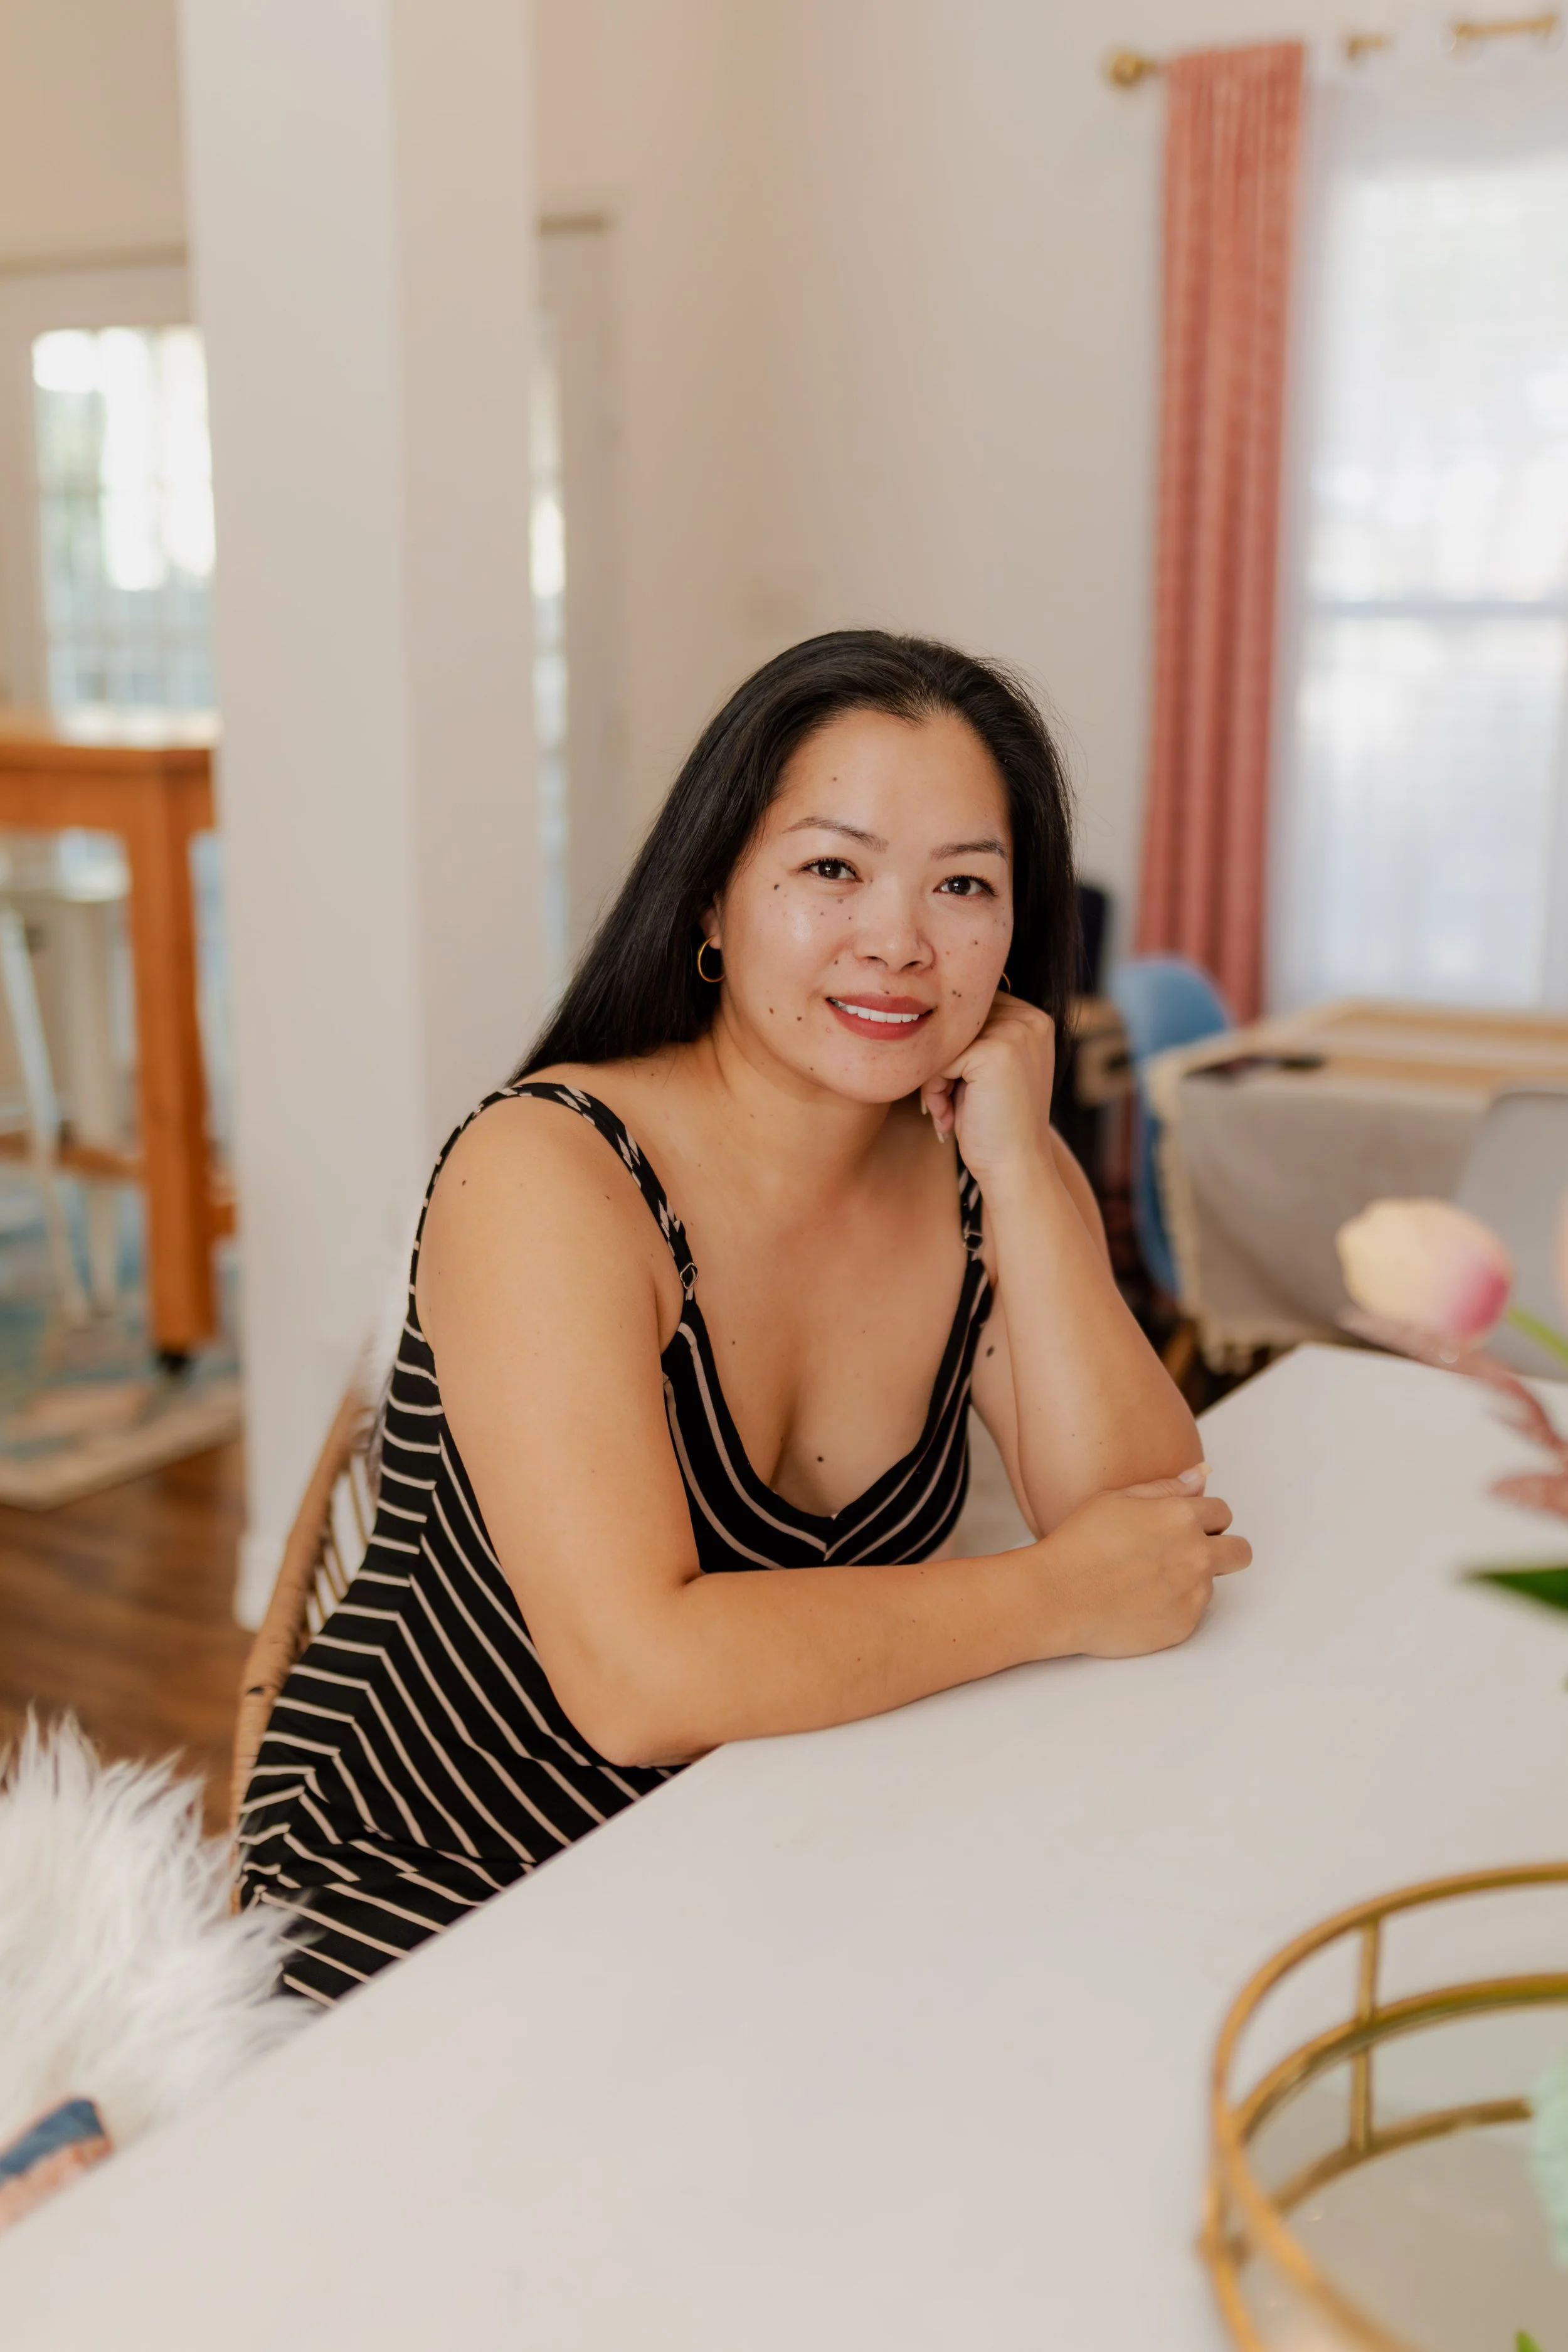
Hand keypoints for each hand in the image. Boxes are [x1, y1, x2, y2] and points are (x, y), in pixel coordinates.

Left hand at [921, 994, 1056, 1187]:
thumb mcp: (988, 1072)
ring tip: (947, 1111)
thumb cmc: (994, 1125)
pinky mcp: (995, 1052)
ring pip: (945, 1040)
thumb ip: (975, 1037)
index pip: (970, 1011)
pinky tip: (947, 1117)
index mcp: (1034, 1019)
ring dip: (935, 1078)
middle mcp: (1030, 1019)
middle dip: (942, 1062)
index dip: (953, 1047)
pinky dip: (933, 1090)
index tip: (955, 1085)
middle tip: (944, 1102)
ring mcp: (1015, 1033)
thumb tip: (927, 1009)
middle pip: (956, 1022)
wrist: (1015, 1168)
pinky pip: (940, 1059)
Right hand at [1028, 1468, 1250, 1658]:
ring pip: (1212, 1584)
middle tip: (1184, 1554)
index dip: (1204, 1518)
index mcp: (1182, 1517)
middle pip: (1240, 1552)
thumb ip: (1166, 1488)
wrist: (1057, 1596)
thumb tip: (1201, 1474)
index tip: (1184, 1526)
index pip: (1222, 1512)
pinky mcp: (1183, 1626)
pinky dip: (1173, 1608)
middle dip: (1223, 1549)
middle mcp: (1196, 1555)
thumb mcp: (1116, 1499)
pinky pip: (1192, 1613)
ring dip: (1190, 1580)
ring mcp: (1193, 1594)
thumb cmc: (1079, 1544)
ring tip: (1145, 1581)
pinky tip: (1139, 1602)